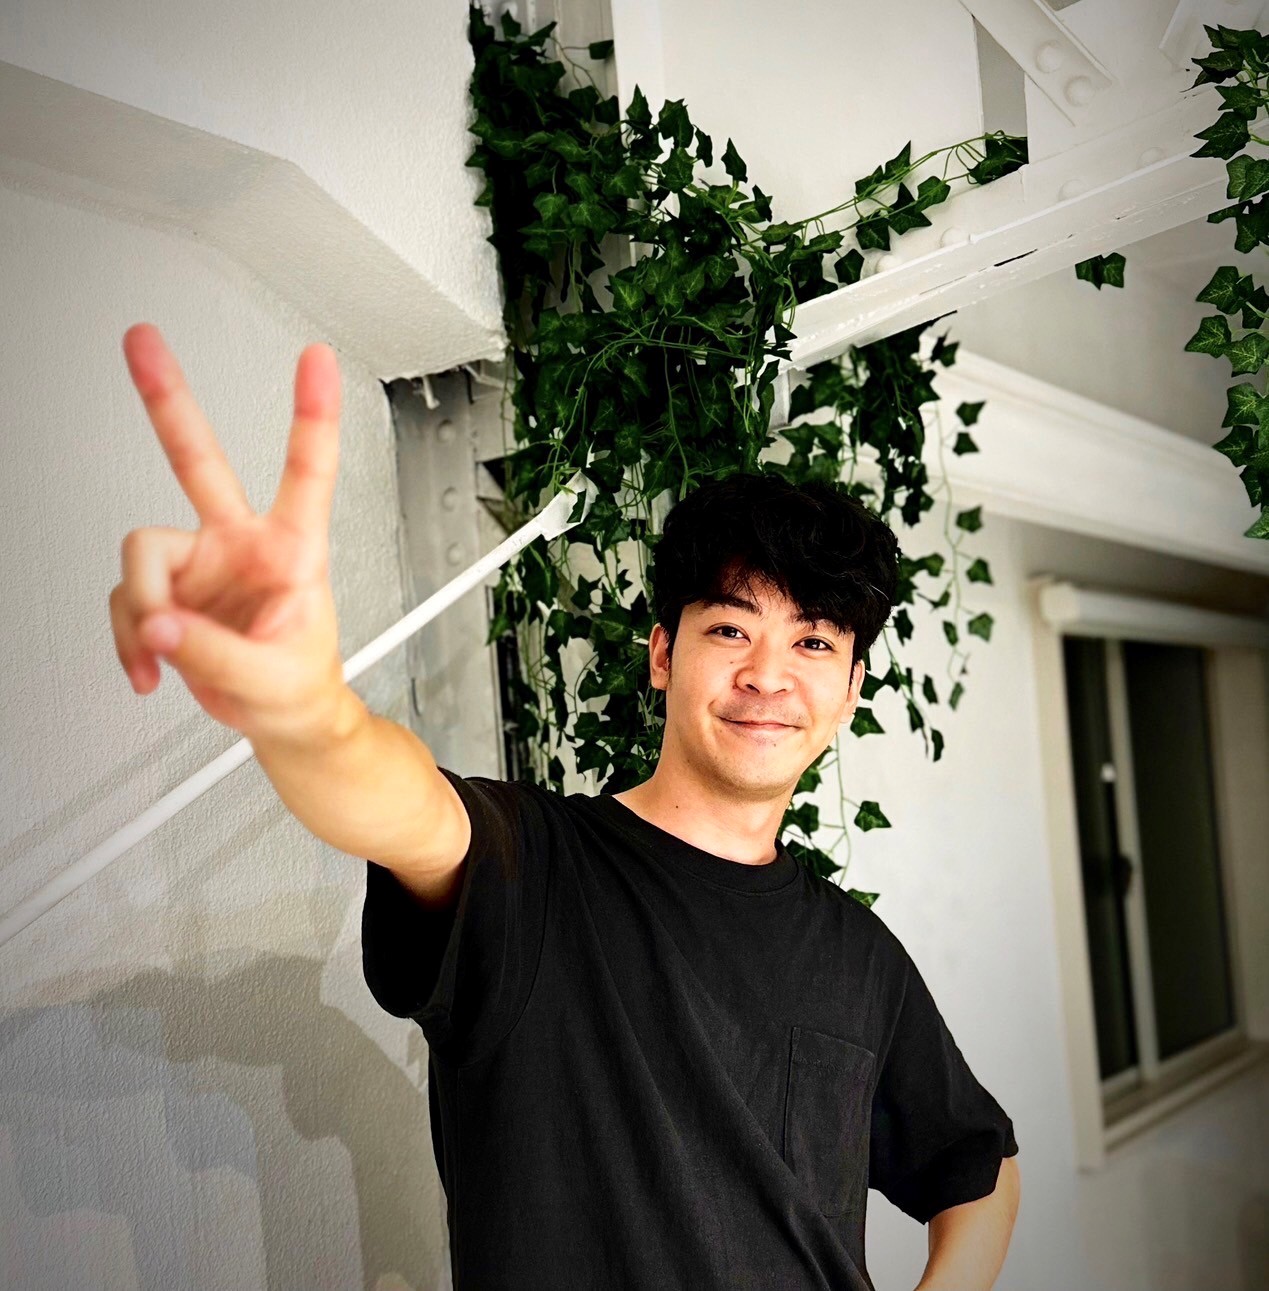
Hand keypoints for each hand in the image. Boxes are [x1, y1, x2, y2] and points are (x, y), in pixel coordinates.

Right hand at [109, 323, 349, 747]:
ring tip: (164, 654)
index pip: (307, 470)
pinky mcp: (168, 591)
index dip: (313, 413)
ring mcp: (200, 564)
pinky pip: (127, 600)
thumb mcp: (273, 677)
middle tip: (142, 342)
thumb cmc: (300, 686)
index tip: (317, 360)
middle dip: (167, 400)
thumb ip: (213, 652)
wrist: (283, 718)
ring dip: (142, 611)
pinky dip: (130, 639)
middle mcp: (241, 542)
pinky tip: (151, 665)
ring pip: (140, 555)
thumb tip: (159, 625)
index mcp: (293, 548)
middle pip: (198, 460)